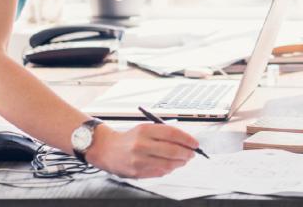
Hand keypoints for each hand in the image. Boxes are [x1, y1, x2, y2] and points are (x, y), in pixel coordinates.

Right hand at [83, 123, 199, 177]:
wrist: (107, 150)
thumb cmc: (130, 138)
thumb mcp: (145, 129)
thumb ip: (164, 134)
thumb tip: (186, 142)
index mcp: (145, 130)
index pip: (172, 134)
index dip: (187, 139)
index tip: (195, 143)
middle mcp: (141, 145)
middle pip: (173, 150)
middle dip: (187, 153)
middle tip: (192, 153)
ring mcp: (139, 160)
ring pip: (168, 164)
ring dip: (180, 163)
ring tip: (183, 160)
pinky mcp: (138, 172)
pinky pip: (160, 172)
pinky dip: (169, 169)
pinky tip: (170, 165)